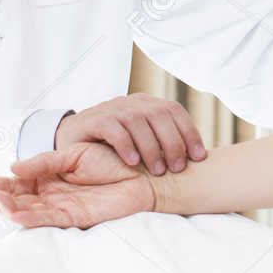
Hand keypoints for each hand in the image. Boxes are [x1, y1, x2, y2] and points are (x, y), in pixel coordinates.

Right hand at [0, 141, 155, 228]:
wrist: (140, 173)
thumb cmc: (111, 160)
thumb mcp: (73, 154)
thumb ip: (44, 162)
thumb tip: (13, 167)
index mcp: (47, 178)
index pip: (15, 182)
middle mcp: (50, 195)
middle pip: (16, 199)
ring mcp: (60, 207)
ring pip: (28, 211)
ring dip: (8, 208)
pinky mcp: (74, 218)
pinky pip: (47, 219)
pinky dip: (30, 218)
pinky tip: (14, 213)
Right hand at [55, 92, 205, 174]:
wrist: (74, 140)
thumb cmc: (114, 145)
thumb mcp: (141, 139)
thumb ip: (162, 142)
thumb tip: (196, 158)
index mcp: (147, 103)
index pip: (174, 110)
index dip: (190, 132)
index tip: (199, 157)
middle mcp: (132, 102)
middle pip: (159, 114)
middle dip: (172, 143)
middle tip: (177, 168)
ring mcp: (111, 108)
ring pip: (137, 121)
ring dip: (151, 147)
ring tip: (157, 170)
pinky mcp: (93, 119)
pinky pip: (113, 128)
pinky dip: (125, 144)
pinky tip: (132, 161)